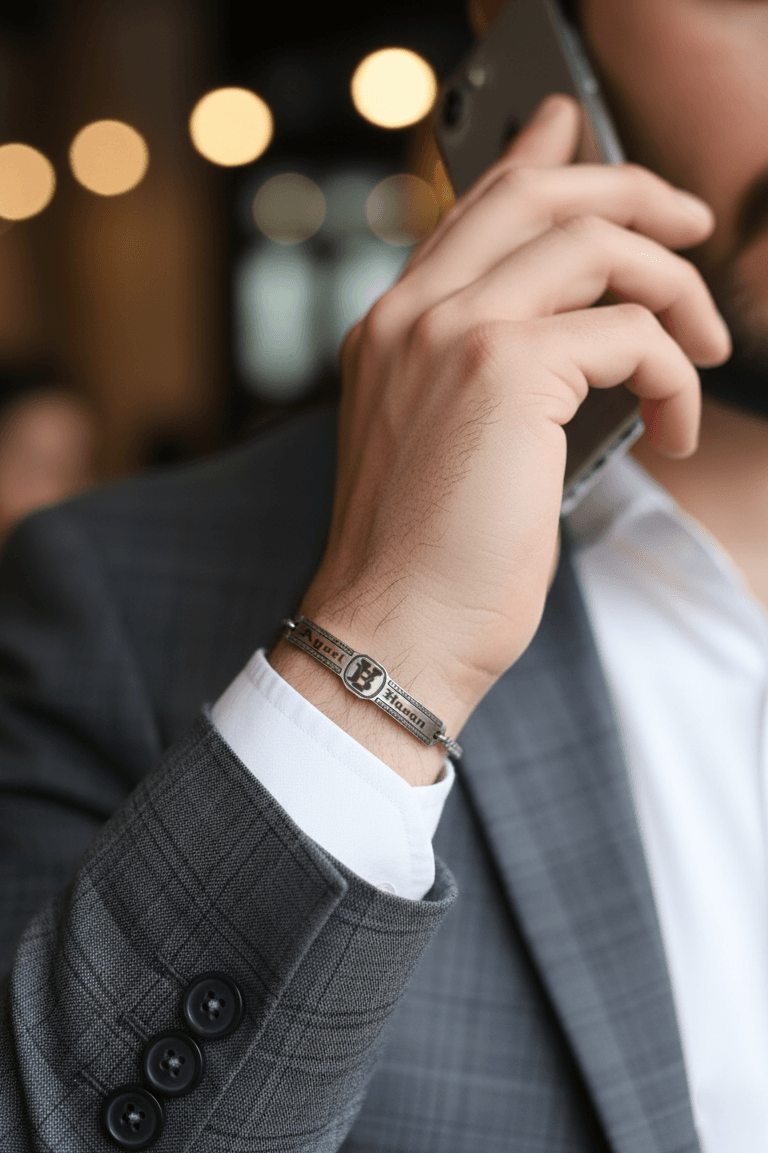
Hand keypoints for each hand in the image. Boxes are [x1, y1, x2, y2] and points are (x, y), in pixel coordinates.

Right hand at [271, 93, 730, 782]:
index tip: (580, 136)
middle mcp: (414, 313)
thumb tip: (569, 335)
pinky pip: (629, 333)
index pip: (478, 210)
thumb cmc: (422, 560)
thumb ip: (484, 369)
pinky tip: (672, 427)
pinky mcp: (505, 370)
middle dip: (634, 192)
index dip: (542, 162)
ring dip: (673, 290)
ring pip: (598, 245)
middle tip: (688, 223)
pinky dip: (671, 376)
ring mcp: (454, 332)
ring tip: (701, 350)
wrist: (391, 629)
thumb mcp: (442, 445)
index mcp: (392, 328)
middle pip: (541, 194)